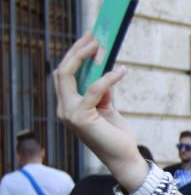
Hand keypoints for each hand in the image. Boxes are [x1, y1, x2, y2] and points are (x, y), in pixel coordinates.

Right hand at [53, 33, 146, 190]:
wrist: (124, 157)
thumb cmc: (116, 135)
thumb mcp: (108, 108)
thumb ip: (102, 91)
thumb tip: (104, 70)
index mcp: (68, 105)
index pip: (64, 75)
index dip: (75, 55)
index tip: (89, 39)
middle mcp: (64, 109)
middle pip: (62, 71)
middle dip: (77, 50)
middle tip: (94, 36)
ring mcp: (69, 114)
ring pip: (68, 75)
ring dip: (85, 57)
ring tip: (102, 46)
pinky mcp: (81, 118)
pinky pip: (94, 90)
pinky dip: (108, 78)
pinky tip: (121, 71)